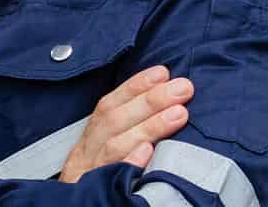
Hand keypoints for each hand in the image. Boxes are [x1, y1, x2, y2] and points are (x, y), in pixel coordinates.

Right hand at [58, 65, 193, 182]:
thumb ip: (125, 132)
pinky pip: (109, 179)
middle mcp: (84, 156)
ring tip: (179, 114)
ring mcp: (89, 177)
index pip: (108, 107)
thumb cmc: (97, 183)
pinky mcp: (96, 195)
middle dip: (150, 101)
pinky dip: (128, 163)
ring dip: (148, 126)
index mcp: (87, 142)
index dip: (135, 87)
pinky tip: (147, 153)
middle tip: (183, 88)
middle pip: (113, 121)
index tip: (163, 72)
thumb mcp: (103, 156)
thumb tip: (164, 104)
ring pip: (114, 146)